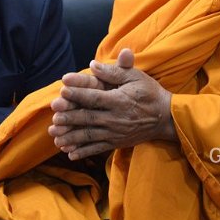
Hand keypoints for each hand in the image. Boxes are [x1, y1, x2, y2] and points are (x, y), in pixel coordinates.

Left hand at [48, 48, 175, 159]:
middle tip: (53, 117)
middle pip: (88, 118)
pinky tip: (70, 153)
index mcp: (119, 100)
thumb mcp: (136, 77)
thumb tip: (93, 65)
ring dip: (70, 137)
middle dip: (69, 118)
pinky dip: (83, 152)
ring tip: (55, 137)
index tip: (62, 89)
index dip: (77, 93)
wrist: (166, 118)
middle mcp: (115, 118)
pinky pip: (97, 148)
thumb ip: (115, 71)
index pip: (94, 97)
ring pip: (89, 136)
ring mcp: (115, 133)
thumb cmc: (150, 93)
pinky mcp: (116, 142)